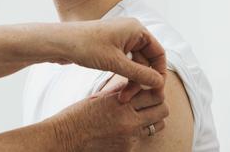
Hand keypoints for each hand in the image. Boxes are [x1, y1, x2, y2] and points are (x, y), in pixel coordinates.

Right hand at [48, 88, 168, 151]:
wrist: (66, 137)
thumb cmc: (79, 114)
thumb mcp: (101, 97)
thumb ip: (121, 91)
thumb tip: (136, 83)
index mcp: (121, 102)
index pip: (154, 94)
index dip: (155, 90)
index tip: (150, 89)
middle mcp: (129, 119)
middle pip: (163, 110)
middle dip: (159, 105)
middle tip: (150, 103)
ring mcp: (130, 136)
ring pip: (158, 125)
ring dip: (153, 120)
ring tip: (141, 116)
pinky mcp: (127, 149)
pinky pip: (142, 138)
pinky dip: (137, 133)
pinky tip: (125, 129)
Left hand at [55, 17, 166, 102]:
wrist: (59, 42)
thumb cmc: (86, 47)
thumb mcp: (115, 63)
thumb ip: (140, 74)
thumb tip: (159, 83)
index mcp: (136, 30)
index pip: (158, 53)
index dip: (159, 73)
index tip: (155, 91)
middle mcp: (131, 33)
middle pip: (146, 61)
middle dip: (140, 81)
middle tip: (131, 98)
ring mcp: (120, 40)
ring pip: (135, 65)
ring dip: (130, 81)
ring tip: (122, 98)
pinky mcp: (110, 48)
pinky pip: (124, 64)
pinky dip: (122, 77)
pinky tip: (117, 91)